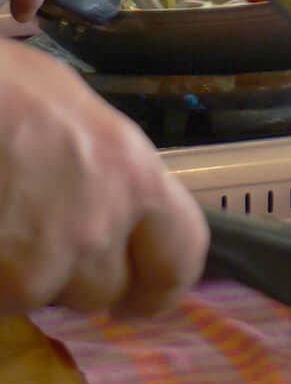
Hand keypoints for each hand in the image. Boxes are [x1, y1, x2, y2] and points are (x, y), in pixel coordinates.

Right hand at [0, 40, 208, 316]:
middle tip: (42, 242)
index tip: (140, 299)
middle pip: (102, 289)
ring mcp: (36, 266)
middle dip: (73, 277)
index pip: (180, 257)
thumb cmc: (0, 85)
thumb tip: (110, 195)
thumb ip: (106, 167)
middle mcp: (96, 230)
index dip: (162, 285)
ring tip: (1, 223)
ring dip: (17, 276)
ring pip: (35, 298)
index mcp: (135, 178)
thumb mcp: (76, 111)